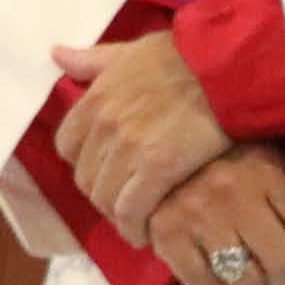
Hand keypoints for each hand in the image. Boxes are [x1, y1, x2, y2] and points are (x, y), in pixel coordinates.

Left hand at [49, 34, 231, 245]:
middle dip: (101, 194)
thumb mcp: (131, 50)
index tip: (104, 170)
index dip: (84, 162)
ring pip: (105, 199)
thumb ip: (93, 60)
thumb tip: (57, 55)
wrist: (227, 65)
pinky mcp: (158, 168)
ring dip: (117, 216)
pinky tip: (145, 234)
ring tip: (136, 222)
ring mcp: (128, 148)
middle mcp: (104, 126)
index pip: (66, 146)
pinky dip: (134, 228)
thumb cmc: (184, 55)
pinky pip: (131, 211)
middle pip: (85, 179)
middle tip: (123, 202)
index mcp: (95, 98)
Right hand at [149, 145, 284, 284]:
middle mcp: (235, 194)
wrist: (160, 142)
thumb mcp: (278, 163)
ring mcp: (198, 216)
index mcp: (269, 172)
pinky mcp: (166, 235)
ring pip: (245, 280)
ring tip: (247, 266)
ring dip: (252, 281)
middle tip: (279, 266)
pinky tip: (216, 268)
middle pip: (283, 264)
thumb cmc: (230, 156)